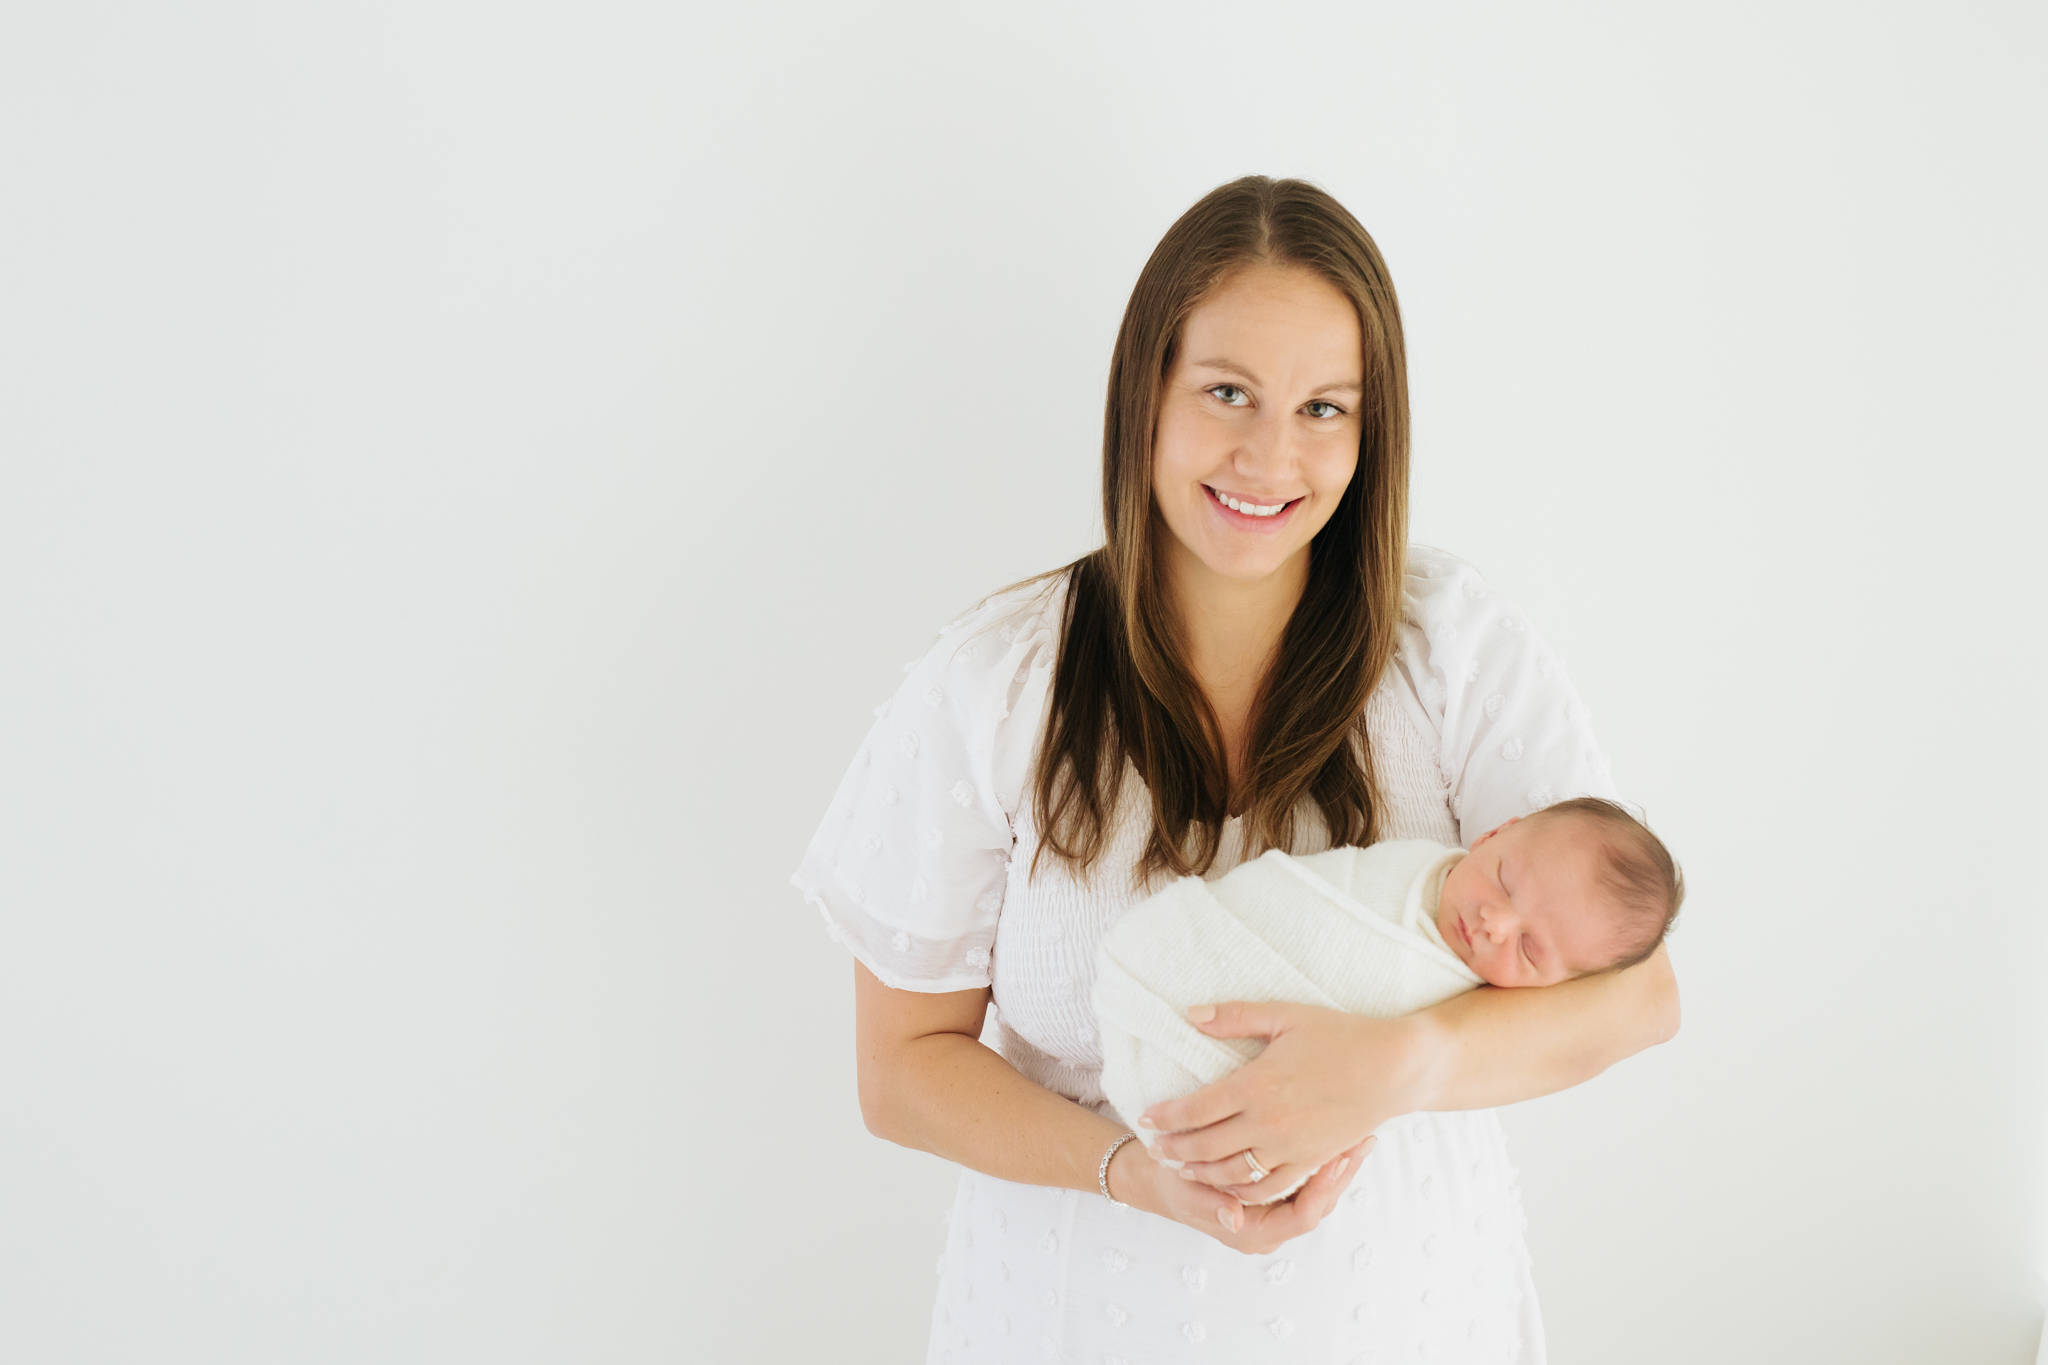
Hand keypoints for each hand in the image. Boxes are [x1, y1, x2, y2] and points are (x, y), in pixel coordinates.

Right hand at [1109, 1130, 1373, 1255]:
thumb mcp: (1184, 1194)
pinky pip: (1308, 1180)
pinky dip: (1323, 1159)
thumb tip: (1232, 1218)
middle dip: (1341, 1175)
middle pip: (1320, 1205)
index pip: (1303, 1217)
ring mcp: (1275, 1210)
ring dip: (1338, 1165)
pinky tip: (1339, 1134)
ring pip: (1319, 1192)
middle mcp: (1270, 1227)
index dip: (1323, 1189)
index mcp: (1253, 1233)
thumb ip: (1208, 1206)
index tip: (1338, 1159)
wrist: (1155, 1177)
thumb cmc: (1170, 1184)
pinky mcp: (1275, 1191)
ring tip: (1360, 1135)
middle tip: (1363, 1141)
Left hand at [1140, 1001, 1436, 1196]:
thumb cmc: (1341, 1035)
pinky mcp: (1311, 1161)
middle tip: (1154, 1147)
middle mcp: (1268, 1122)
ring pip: (1232, 1172)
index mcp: (1256, 1085)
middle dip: (1174, 1148)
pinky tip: (1228, 1184)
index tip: (1145, 1117)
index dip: (1166, 1117)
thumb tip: (1190, 1014)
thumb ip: (1234, 1016)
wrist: (1395, 1068)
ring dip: (1202, 1173)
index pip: (1196, 1109)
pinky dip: (1241, 1189)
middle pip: (1206, 1146)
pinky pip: (1269, 1185)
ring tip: (1182, 1166)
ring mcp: (1290, 1147)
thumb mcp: (1285, 1015)